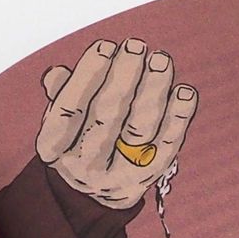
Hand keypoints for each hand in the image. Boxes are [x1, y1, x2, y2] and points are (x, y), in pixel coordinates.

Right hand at [34, 38, 198, 209]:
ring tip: (161, 60)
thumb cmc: (78, 137)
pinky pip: (166, 146)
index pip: (69, 108)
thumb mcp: (61, 118)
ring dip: (152, 91)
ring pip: (138, 130)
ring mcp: (119, 175)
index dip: (88, 75)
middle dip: (124, 77)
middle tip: (136, 46)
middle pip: (106, 117)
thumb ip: (60, 92)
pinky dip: (178, 118)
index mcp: (54, 149)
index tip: (106, 45)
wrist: (96, 192)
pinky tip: (185, 92)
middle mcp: (85, 166)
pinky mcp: (149, 177)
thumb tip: (58, 74)